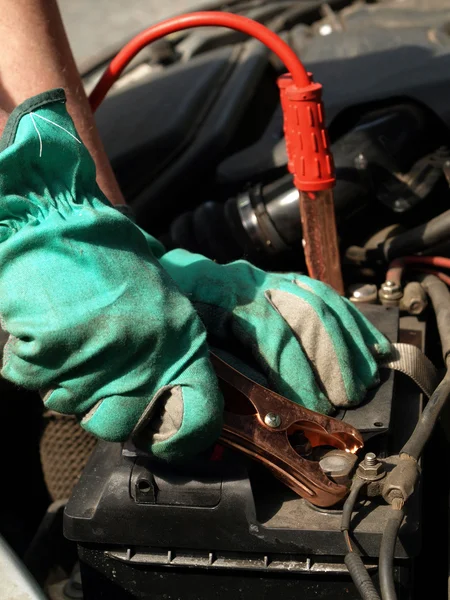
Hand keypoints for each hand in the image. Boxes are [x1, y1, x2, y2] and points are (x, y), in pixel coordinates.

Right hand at [0, 89, 222, 462]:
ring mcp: (92, 362)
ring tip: (72, 338)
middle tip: (100, 376)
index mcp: (181, 342)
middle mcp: (142, 360)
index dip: (182, 439)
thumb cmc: (110, 250)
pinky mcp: (45, 358)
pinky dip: (35, 363)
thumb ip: (174, 340)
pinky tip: (46, 329)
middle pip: (119, 427)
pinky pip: (35, 383)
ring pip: (72, 407)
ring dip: (69, 382)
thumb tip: (178, 385)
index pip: (197, 420)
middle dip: (106, 410)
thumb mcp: (165, 292)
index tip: (167, 437)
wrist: (56, 220)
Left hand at [160, 250, 391, 413]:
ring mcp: (272, 277)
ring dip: (351, 342)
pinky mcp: (285, 279)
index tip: (314, 405)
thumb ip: (209, 369)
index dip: (296, 371)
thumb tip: (247, 407)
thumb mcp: (182, 341)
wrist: (171, 273)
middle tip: (348, 397)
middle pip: (306, 312)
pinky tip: (373, 346)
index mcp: (223, 298)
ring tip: (367, 379)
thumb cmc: (174, 314)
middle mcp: (253, 282)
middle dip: (333, 358)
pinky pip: (327, 295)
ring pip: (323, 301)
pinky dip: (354, 322)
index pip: (271, 332)